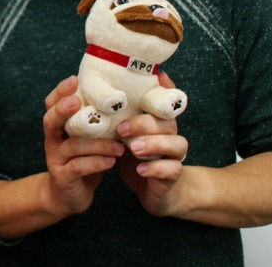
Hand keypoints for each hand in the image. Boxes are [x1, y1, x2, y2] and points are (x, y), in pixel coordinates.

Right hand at [42, 76, 124, 215]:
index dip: (60, 91)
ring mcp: (55, 159)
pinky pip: (78, 167)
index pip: (51, 104)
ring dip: (97, 144)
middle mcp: (52, 140)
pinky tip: (112, 162)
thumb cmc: (83, 160)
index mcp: (58, 127)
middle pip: (50, 120)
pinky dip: (96, 163)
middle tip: (77, 101)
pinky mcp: (63, 177)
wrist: (68, 196)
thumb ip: (96, 122)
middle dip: (63, 109)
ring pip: (72, 146)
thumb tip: (123, 97)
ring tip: (118, 146)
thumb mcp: (86, 139)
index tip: (74, 79)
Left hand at [115, 71, 188, 216]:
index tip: (152, 81)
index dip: (162, 91)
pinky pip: (172, 169)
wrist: (153, 191)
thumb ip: (114, 118)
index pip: (163, 103)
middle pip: (168, 122)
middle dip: (144, 123)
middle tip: (122, 129)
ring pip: (177, 144)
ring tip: (134, 148)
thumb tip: (95, 95)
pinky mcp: (174, 176)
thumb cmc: (135, 157)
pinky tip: (140, 169)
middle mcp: (170, 135)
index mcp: (157, 122)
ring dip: (154, 144)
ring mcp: (175, 156)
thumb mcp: (122, 136)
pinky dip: (156, 168)